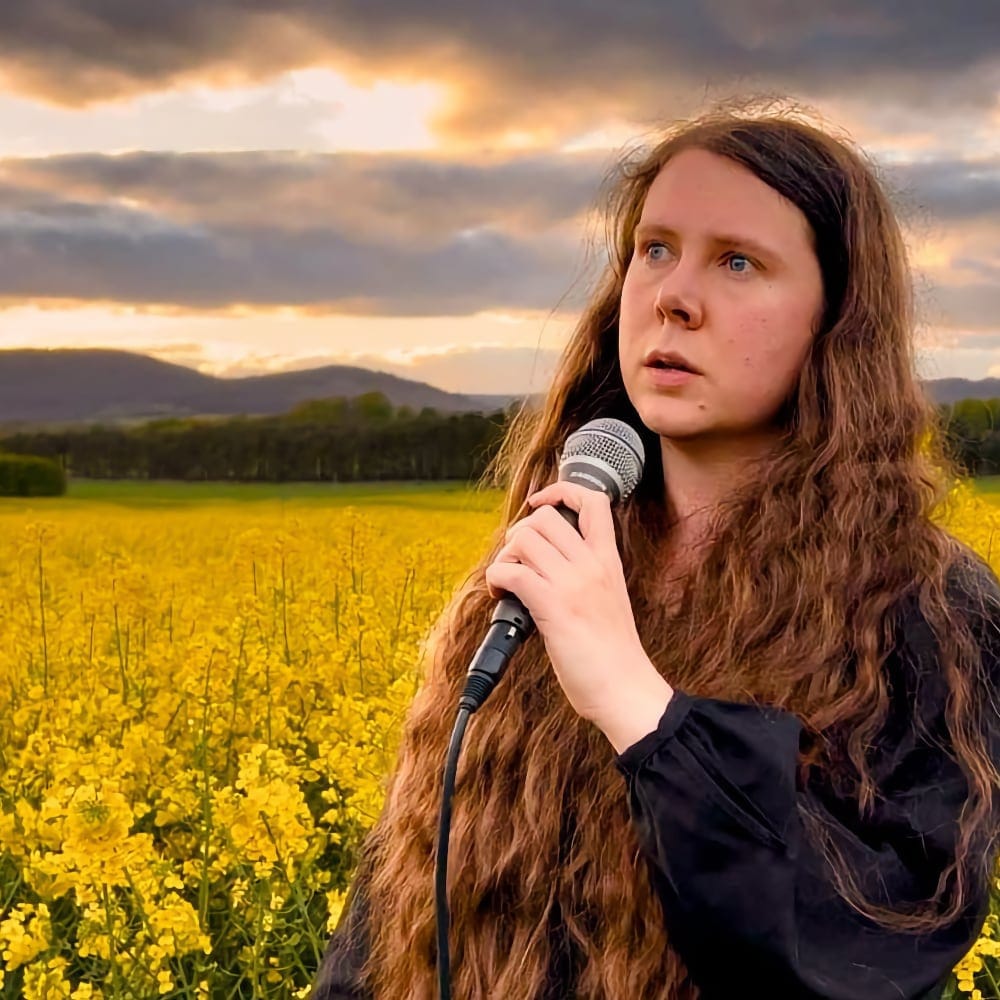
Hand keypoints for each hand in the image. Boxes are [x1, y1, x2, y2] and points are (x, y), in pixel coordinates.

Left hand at [485, 481, 672, 748]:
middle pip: (545, 518)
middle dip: (520, 534)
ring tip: (508, 582)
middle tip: (518, 562)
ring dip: (505, 557)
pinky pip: (511, 573)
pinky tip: (502, 596)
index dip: (561, 490)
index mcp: (608, 561)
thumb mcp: (609, 597)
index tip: (541, 502)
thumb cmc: (614, 652)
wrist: (626, 689)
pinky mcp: (553, 608)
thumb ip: (587, 574)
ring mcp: (573, 585)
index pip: (593, 501)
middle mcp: (592, 565)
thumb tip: (547, 564)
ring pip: (523, 540)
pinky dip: (496, 580)